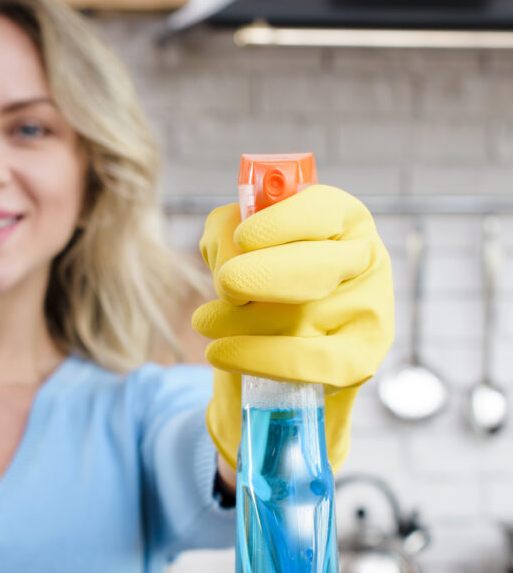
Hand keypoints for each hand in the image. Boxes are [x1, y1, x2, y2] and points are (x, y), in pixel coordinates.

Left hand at [191, 184, 393, 470]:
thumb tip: (225, 248)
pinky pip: (304, 362)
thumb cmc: (256, 284)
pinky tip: (218, 352)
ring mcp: (367, 313)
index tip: (242, 237)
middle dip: (264, 274)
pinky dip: (254, 356)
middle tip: (225, 283)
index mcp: (343, 220)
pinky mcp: (357, 362)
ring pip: (301, 316)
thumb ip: (227, 232)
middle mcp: (364, 262)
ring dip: (240, 320)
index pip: (324, 210)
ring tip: (205, 321)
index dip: (282, 223)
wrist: (273, 353)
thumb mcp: (238, 246)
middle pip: (319, 266)